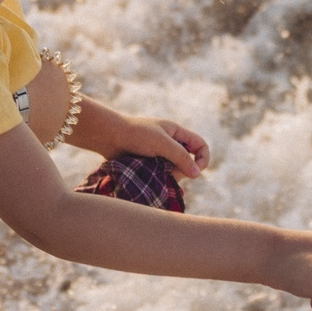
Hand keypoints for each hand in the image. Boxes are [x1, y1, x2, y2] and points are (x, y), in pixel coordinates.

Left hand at [73, 103, 209, 179]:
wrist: (108, 137)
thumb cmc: (135, 135)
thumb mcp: (162, 143)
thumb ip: (181, 157)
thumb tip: (197, 174)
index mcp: (176, 132)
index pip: (200, 145)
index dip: (203, 158)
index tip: (196, 171)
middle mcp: (170, 143)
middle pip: (188, 162)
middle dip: (181, 170)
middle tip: (167, 171)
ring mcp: (160, 155)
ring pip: (175, 171)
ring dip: (169, 175)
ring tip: (153, 172)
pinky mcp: (151, 165)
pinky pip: (163, 175)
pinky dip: (160, 178)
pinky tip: (150, 176)